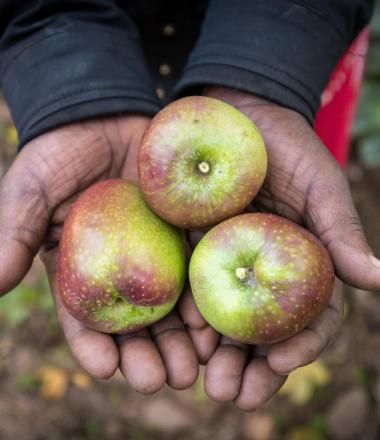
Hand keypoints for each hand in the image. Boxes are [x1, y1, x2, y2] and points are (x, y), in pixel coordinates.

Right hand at [0, 116, 197, 392]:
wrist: (105, 114)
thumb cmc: (61, 152)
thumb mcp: (32, 189)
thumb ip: (14, 232)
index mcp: (83, 270)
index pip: (86, 320)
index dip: (94, 347)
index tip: (106, 369)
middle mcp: (123, 270)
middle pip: (136, 324)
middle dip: (148, 355)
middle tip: (162, 380)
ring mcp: (158, 253)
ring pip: (172, 307)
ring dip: (183, 339)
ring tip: (194, 365)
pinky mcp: (187, 232)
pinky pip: (199, 268)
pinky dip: (207, 296)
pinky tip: (216, 320)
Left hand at [180, 86, 379, 410]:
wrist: (236, 115)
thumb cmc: (286, 145)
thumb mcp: (318, 182)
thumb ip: (340, 229)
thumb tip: (379, 281)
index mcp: (302, 262)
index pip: (310, 316)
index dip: (302, 343)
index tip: (282, 361)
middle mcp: (265, 271)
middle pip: (264, 330)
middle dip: (253, 367)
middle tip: (235, 394)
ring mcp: (227, 263)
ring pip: (227, 321)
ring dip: (219, 355)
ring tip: (207, 381)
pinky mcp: (194, 249)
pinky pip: (192, 289)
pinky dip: (189, 316)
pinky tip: (183, 335)